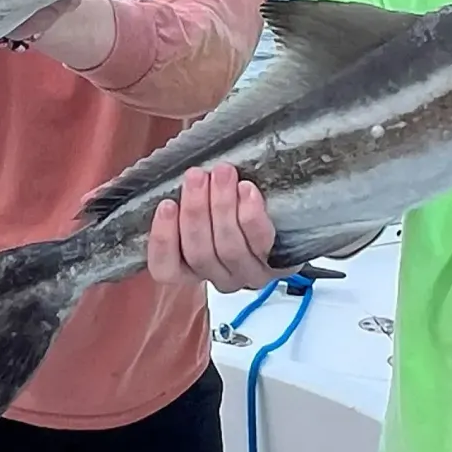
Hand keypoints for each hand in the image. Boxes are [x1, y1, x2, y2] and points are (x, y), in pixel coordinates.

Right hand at [146, 164, 276, 291]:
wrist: (289, 219)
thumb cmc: (235, 208)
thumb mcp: (204, 205)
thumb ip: (184, 197)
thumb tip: (168, 173)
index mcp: (191, 269)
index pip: (165, 268)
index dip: (162, 240)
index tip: (166, 204)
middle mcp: (218, 277)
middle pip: (200, 252)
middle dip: (195, 210)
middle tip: (196, 176)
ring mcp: (249, 274)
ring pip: (229, 247)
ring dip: (222, 207)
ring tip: (222, 174)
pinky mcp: (277, 264)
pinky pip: (261, 243)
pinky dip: (251, 216)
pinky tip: (247, 190)